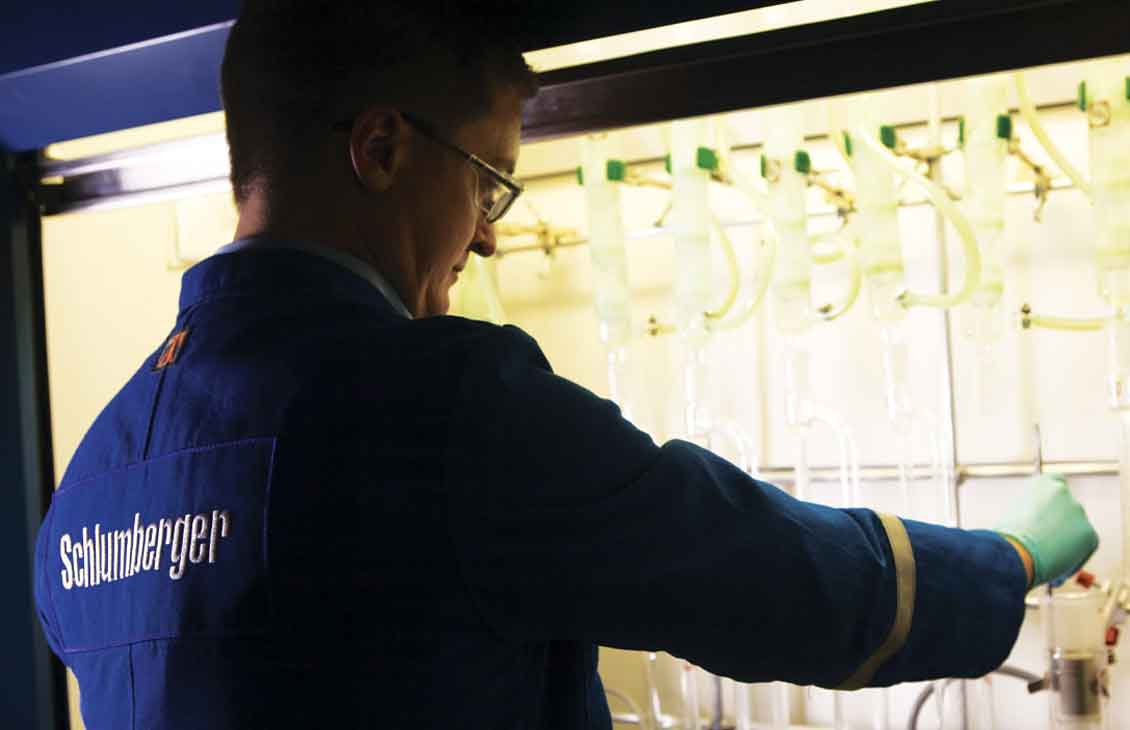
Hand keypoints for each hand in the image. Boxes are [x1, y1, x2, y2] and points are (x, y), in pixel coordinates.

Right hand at [994, 473, 1098, 587]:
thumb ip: (1031, 515)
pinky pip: (1083, 550)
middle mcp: (1063, 492)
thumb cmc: (1005, 538)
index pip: (1056, 484)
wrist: (1015, 552)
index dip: (1051, 503)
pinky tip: (1055, 572)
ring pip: (1075, 532)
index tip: (1044, 519)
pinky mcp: (1090, 535)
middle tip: (1045, 546)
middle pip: (1068, 510)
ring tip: (1046, 563)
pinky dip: (1072, 561)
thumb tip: (1038, 529)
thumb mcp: (1013, 517)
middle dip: (1060, 528)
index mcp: (1042, 483)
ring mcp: (1078, 512)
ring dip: (1065, 545)